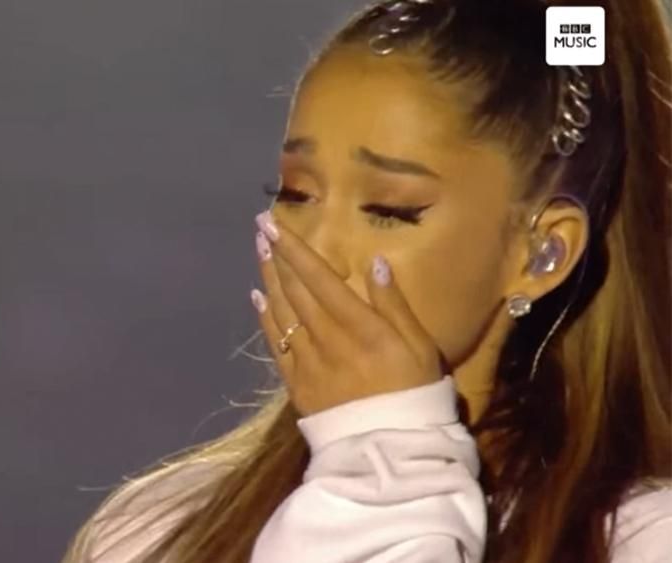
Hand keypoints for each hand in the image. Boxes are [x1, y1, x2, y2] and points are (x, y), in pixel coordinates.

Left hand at [251, 210, 444, 416]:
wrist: (390, 450)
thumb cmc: (414, 394)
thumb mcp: (419, 347)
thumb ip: (394, 304)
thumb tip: (376, 262)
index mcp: (360, 326)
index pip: (320, 278)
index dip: (295, 250)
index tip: (275, 226)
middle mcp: (327, 338)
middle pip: (295, 291)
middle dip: (277, 257)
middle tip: (260, 229)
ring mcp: (307, 362)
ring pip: (282, 312)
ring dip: (268, 280)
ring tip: (258, 253)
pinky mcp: (296, 384)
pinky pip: (275, 345)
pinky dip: (265, 319)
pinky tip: (257, 298)